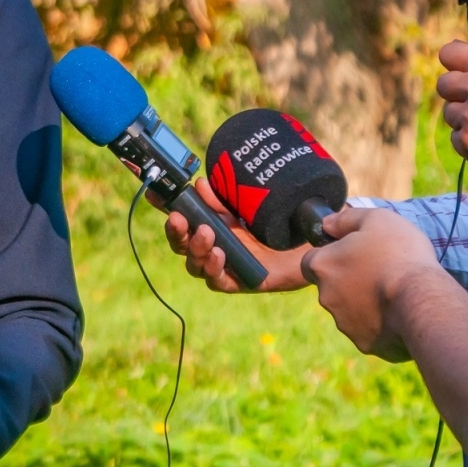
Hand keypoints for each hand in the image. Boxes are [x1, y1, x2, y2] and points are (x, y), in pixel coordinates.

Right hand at [159, 177, 309, 292]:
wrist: (313, 243)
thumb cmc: (281, 223)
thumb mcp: (249, 206)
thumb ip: (223, 198)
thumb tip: (200, 184)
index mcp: (211, 222)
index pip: (181, 215)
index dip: (164, 207)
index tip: (154, 195)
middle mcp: (212, 245)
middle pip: (179, 243)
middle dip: (175, 231)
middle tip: (179, 219)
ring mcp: (224, 265)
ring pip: (193, 264)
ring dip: (195, 248)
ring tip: (207, 234)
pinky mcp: (240, 282)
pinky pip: (217, 281)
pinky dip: (213, 268)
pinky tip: (219, 255)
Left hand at [301, 208, 443, 362]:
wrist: (423, 301)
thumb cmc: (399, 254)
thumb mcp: (375, 219)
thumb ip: (345, 219)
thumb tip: (327, 224)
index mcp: (322, 266)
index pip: (311, 262)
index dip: (332, 257)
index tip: (354, 255)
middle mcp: (326, 297)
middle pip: (332, 287)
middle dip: (350, 281)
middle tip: (380, 273)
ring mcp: (344, 323)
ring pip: (350, 310)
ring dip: (366, 303)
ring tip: (395, 293)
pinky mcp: (365, 343)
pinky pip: (371, 331)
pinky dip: (382, 324)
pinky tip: (402, 314)